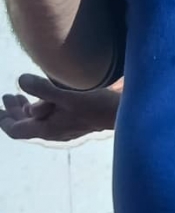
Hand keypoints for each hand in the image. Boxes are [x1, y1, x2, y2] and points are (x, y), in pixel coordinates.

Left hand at [0, 74, 120, 141]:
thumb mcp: (69, 96)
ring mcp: (64, 128)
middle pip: (26, 125)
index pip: (16, 129)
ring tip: (21, 96)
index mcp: (47, 128)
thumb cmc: (96, 105)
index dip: (3, 119)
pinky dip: (42, 108)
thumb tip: (20, 81)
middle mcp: (53, 131)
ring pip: (39, 121)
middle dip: (13, 112)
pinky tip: (46, 99)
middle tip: (6, 97)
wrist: (124, 115)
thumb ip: (43, 89)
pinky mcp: (75, 122)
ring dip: (27, 109)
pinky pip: (51, 118)